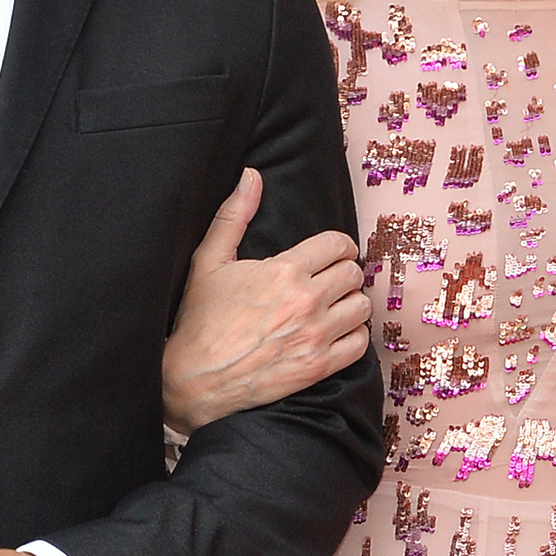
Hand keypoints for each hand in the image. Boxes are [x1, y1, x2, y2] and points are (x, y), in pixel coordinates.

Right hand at [161, 165, 369, 433]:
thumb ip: (233, 215)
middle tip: (333, 281)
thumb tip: (251, 176)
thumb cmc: (199, 320)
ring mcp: (315, 335)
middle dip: (345, 273)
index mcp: (285, 269)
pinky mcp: (318, 367)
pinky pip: (360, 344)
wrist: (194, 380)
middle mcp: (306, 300)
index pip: (338, 245)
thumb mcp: (208, 261)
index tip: (334, 254)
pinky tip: (338, 334)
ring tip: (336, 307)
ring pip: (361, 307)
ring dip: (352, 304)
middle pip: (353, 273)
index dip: (339, 247)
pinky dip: (354, 337)